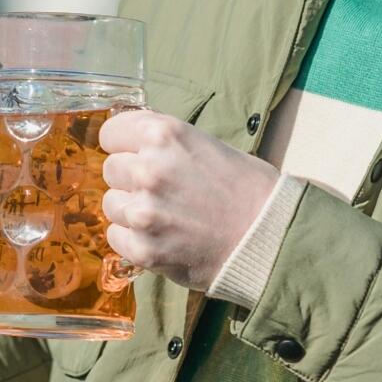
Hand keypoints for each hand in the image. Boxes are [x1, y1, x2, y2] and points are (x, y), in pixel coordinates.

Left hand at [99, 108, 280, 290]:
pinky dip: (134, 239)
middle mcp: (148, 169)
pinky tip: (163, 236)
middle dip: (130, 178)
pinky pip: (117, 237)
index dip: (123, 144)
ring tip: (165, 215)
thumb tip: (130, 146)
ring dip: (131, 209)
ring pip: (111, 204)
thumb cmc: (247, 188)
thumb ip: (164, 144)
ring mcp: (143, 212)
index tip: (133, 153)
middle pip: (111, 169)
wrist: (270, 237)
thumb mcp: (204, 144)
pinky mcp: (144, 249)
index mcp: (164, 135)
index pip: (111, 133)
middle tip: (162, 190)